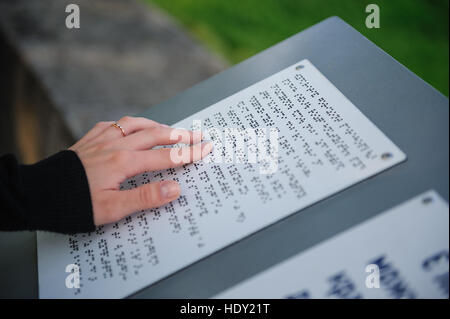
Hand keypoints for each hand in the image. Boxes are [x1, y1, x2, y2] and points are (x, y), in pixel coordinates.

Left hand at [69, 116, 212, 225]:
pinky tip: (132, 127)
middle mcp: (116, 145)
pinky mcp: (90, 139)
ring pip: (136, 124)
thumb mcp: (111, 209)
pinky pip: (115, 124)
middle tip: (198, 135)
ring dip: (157, 125)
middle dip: (180, 136)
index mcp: (124, 162)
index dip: (189, 153)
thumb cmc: (74, 204)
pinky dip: (130, 124)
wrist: (38, 193)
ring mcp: (102, 139)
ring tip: (171, 130)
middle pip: (156, 135)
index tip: (206, 148)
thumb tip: (175, 188)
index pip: (166, 156)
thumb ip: (145, 197)